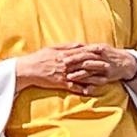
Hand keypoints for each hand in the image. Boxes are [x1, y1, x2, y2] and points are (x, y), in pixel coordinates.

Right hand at [16, 44, 136, 95]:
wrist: (26, 70)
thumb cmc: (38, 58)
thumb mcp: (52, 48)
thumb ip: (67, 46)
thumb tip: (80, 44)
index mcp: (64, 54)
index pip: (82, 52)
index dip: (93, 53)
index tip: (103, 53)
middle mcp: (65, 64)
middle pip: (84, 64)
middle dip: (97, 65)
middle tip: (109, 66)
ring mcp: (63, 74)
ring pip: (81, 76)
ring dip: (93, 78)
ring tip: (104, 80)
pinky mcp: (59, 84)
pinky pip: (73, 87)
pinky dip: (82, 90)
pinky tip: (90, 92)